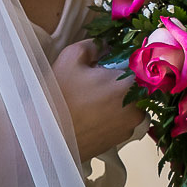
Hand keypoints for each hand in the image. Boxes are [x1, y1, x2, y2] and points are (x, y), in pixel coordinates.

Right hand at [51, 38, 144, 159]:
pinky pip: (120, 120)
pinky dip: (110, 114)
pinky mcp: (119, 141)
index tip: (110, 60)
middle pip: (135, 85)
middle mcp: (137, 108)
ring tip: (89, 99)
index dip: (126, 58)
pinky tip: (90, 113)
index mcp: (131, 85)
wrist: (45, 137)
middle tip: (95, 79)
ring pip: (128, 103)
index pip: (141, 64)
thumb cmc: (60, 95)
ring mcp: (129, 128)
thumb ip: (95, 45)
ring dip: (115, 98)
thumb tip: (106, 46)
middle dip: (119, 79)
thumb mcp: (72, 57)